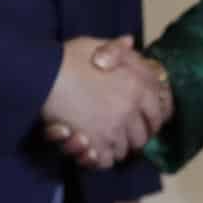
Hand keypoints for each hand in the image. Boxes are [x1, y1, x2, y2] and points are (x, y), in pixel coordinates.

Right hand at [40, 36, 168, 166]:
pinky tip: (93, 151)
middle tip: (125, 137)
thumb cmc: (68, 59)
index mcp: (137, 85)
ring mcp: (115, 129)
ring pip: (125, 150)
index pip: (158, 111)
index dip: (152, 120)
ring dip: (117, 148)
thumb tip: (128, 41)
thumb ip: (116, 48)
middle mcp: (131, 109)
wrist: (44, 77)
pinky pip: (106, 161)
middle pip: (142, 135)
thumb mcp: (95, 45)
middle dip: (135, 138)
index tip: (146, 124)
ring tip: (106, 142)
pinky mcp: (96, 144)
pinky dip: (100, 159)